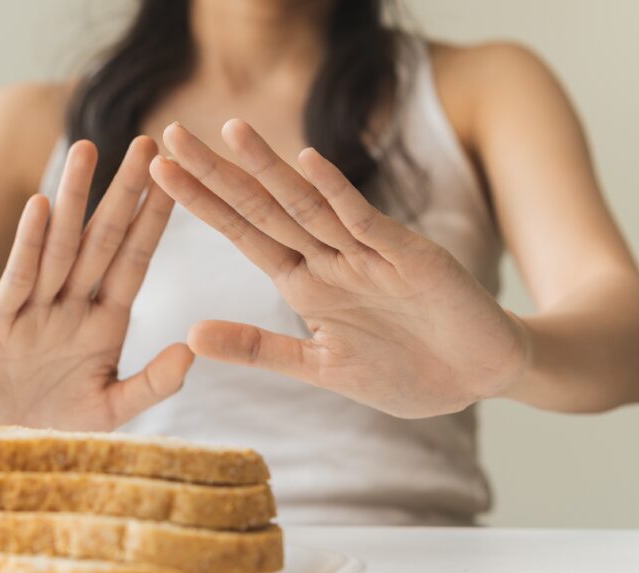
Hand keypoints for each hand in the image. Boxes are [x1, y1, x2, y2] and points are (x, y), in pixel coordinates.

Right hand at [0, 137, 193, 452]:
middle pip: (103, 240)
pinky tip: (42, 206)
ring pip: (61, 246)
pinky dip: (30, 243)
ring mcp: (36, 310)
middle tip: (146, 142)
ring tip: (89, 150)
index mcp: (106, 324)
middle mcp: (74, 307)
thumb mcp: (111, 411)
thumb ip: (151, 384)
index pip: (135, 261)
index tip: (176, 180)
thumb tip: (191, 349)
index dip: (154, 221)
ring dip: (75, 199)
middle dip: (124, 193)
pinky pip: (19, 276)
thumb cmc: (58, 432)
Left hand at [149, 120, 527, 417]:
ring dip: (269, 170)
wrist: (480, 375)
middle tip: (169, 135)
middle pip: (264, 209)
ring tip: (229, 132)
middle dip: (217, 174)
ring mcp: (368, 254)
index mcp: (306, 285)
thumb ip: (259, 349)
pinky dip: (338, 195)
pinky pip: (367, 221)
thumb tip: (189, 335)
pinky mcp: (409, 256)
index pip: (244, 234)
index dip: (202, 204)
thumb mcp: (320, 368)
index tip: (158, 174)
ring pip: (309, 205)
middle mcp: (330, 259)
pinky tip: (307, 163)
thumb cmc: (406, 372)